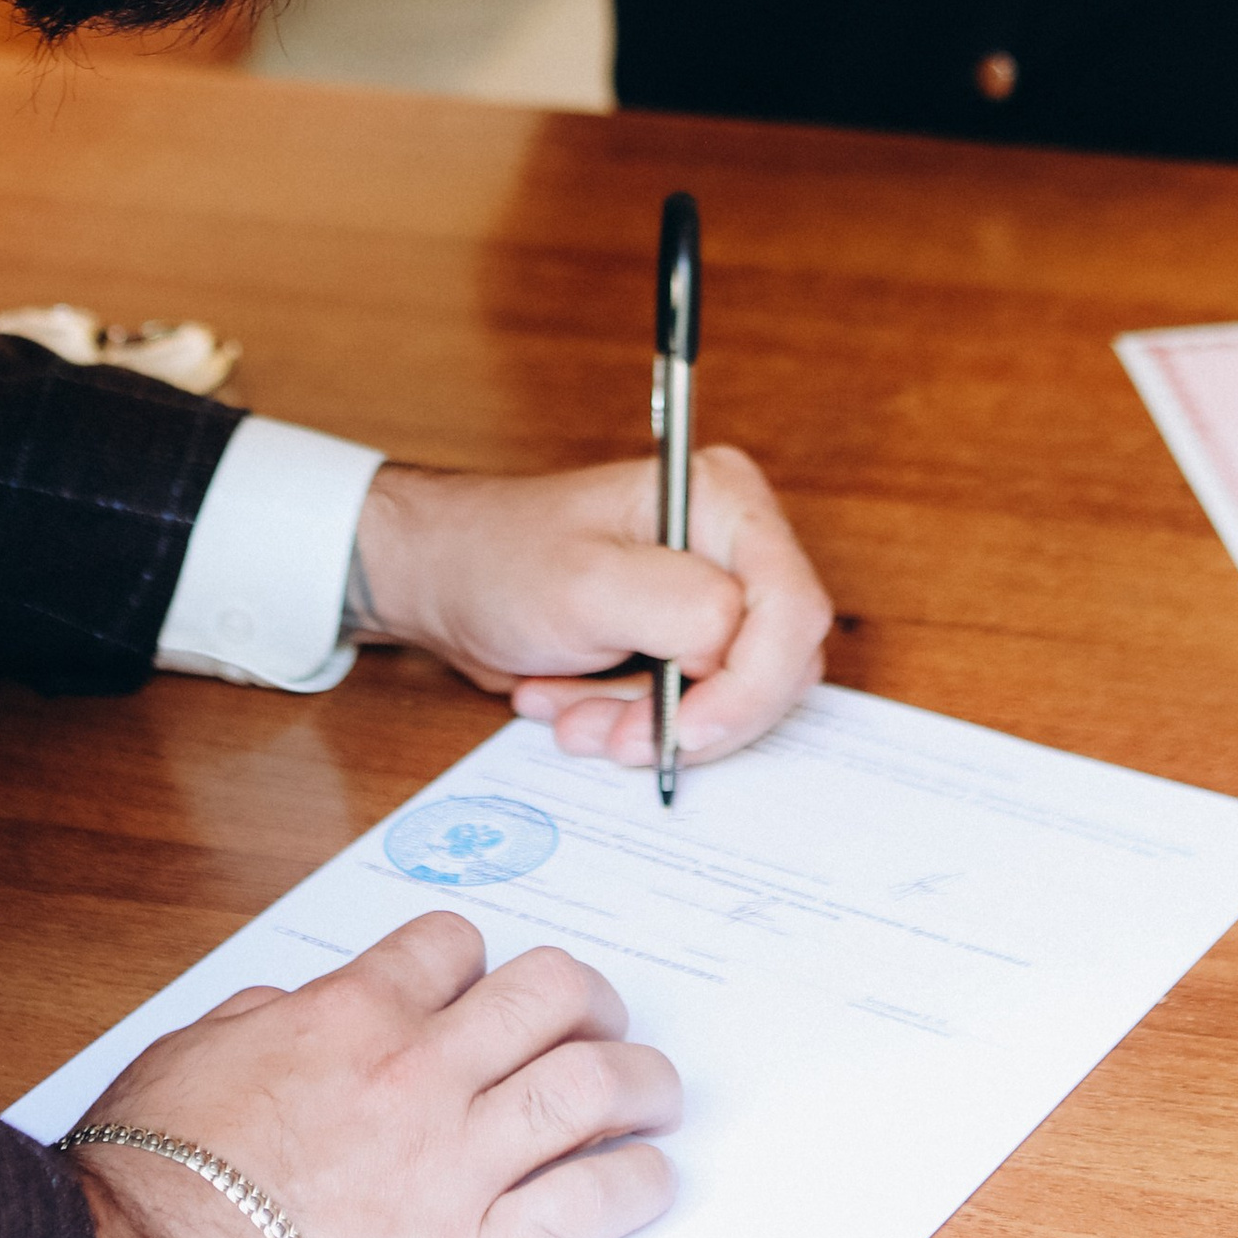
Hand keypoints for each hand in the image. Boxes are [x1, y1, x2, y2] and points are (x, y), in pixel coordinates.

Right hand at [23, 914, 677, 1237]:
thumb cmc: (146, 1182)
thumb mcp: (192, 1056)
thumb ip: (264, 1020)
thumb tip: (294, 1008)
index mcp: (347, 1014)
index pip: (453, 945)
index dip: (478, 964)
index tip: (488, 993)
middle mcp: (418, 1072)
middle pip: (550, 993)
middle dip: (588, 1001)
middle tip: (600, 1025)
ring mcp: (456, 1165)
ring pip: (593, 1084)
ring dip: (641, 1081)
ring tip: (655, 1096)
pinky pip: (593, 1201)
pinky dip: (637, 1184)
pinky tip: (648, 1184)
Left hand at [352, 445, 830, 768]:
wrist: (444, 579)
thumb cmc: (500, 559)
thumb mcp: (588, 584)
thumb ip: (683, 610)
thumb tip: (736, 651)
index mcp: (725, 501)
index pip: (794, 610)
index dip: (751, 685)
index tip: (686, 728)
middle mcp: (733, 543)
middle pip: (776, 664)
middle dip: (693, 714)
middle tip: (615, 735)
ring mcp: (713, 594)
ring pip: (735, 698)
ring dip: (649, 724)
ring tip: (574, 715)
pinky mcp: (686, 640)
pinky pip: (696, 708)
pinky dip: (633, 722)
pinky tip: (572, 703)